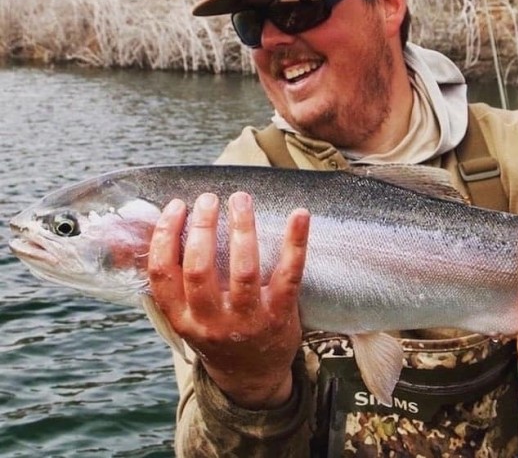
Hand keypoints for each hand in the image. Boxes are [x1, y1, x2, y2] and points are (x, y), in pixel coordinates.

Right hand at [147, 191, 309, 408]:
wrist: (252, 377)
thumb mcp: (188, 318)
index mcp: (183, 319)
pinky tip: (300, 215)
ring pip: (243, 269)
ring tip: (240, 199)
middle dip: (203, 227)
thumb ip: (176, 283)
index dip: (165, 235)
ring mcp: (248, 320)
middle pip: (200, 268)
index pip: (162, 274)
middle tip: (208, 199)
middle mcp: (211, 322)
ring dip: (242, 227)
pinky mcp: (280, 315)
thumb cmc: (217, 335)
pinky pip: (289, 274)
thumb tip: (159, 230)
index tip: (176, 207)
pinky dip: (295, 242)